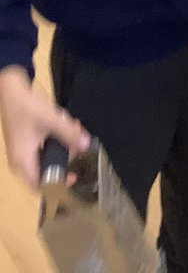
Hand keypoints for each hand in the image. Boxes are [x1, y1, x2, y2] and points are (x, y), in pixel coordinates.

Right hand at [0, 66, 89, 189]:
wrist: (11, 91)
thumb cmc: (28, 108)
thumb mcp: (51, 120)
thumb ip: (69, 133)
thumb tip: (86, 146)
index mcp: (23, 161)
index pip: (39, 185)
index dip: (57, 184)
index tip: (74, 175)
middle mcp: (20, 161)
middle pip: (46, 169)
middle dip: (65, 156)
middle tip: (77, 141)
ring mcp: (21, 152)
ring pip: (46, 156)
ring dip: (62, 144)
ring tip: (73, 127)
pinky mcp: (24, 142)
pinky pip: (42, 147)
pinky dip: (54, 138)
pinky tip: (63, 123)